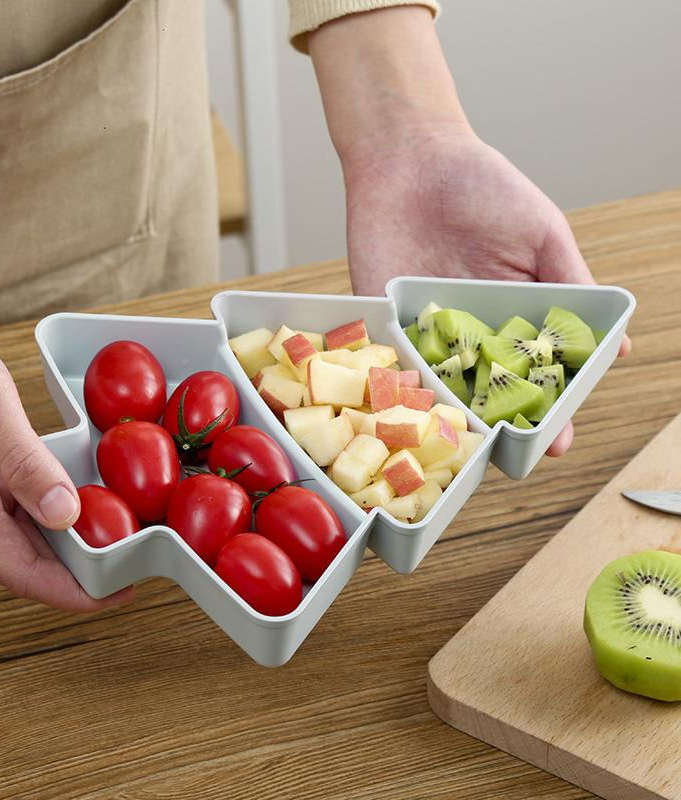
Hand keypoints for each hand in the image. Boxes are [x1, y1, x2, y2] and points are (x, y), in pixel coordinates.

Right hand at [0, 274, 133, 609]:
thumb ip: (22, 460)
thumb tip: (66, 515)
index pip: (19, 571)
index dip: (71, 593)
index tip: (119, 595)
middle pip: (21, 562)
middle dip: (76, 575)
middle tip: (130, 568)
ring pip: (18, 537)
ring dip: (65, 547)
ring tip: (116, 540)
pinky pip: (11, 509)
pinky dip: (48, 515)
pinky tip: (79, 503)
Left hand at [342, 123, 630, 454]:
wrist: (410, 156)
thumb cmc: (484, 187)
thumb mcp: (542, 233)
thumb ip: (571, 284)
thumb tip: (617, 344)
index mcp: (512, 316)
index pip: (533, 374)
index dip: (549, 408)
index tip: (558, 437)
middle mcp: (468, 332)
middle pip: (486, 391)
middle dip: (501, 426)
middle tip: (515, 456)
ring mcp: (424, 331)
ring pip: (439, 387)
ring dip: (452, 419)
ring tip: (467, 448)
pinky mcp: (383, 321)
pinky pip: (391, 363)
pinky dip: (400, 388)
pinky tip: (414, 414)